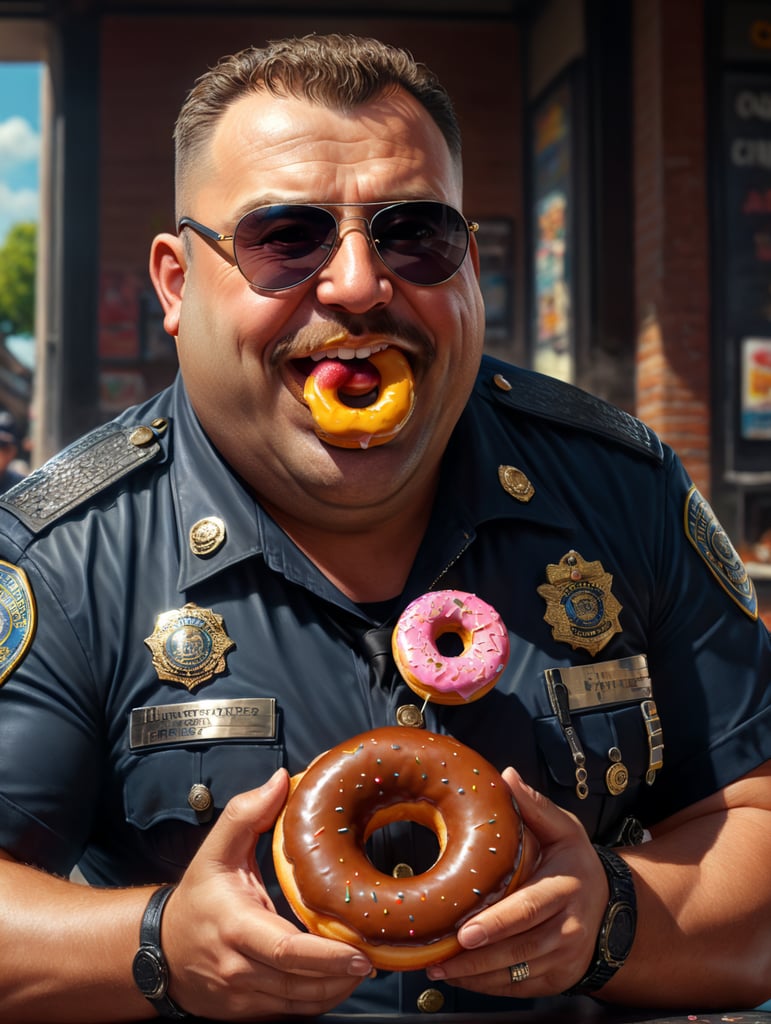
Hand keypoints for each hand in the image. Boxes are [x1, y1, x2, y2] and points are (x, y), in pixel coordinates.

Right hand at [162, 769, 371, 1019]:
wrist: (159, 950)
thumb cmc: (197, 899)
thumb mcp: (215, 850)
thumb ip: (247, 813)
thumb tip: (282, 781)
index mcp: (237, 927)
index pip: (286, 950)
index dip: (328, 956)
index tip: (361, 952)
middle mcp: (240, 969)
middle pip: (302, 984)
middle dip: (344, 975)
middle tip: (375, 956)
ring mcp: (244, 997)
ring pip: (302, 1004)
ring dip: (337, 989)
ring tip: (363, 966)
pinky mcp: (248, 1013)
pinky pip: (292, 1013)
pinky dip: (319, 999)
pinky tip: (337, 979)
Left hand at [425, 767, 606, 996]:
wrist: (610, 911)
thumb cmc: (575, 864)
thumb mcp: (564, 830)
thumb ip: (536, 806)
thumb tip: (508, 776)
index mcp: (565, 888)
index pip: (529, 909)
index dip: (496, 924)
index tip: (465, 932)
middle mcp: (568, 928)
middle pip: (518, 949)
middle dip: (476, 958)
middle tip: (438, 957)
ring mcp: (563, 959)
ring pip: (515, 973)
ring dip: (474, 975)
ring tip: (438, 969)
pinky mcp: (556, 980)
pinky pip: (518, 987)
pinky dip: (486, 985)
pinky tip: (458, 978)